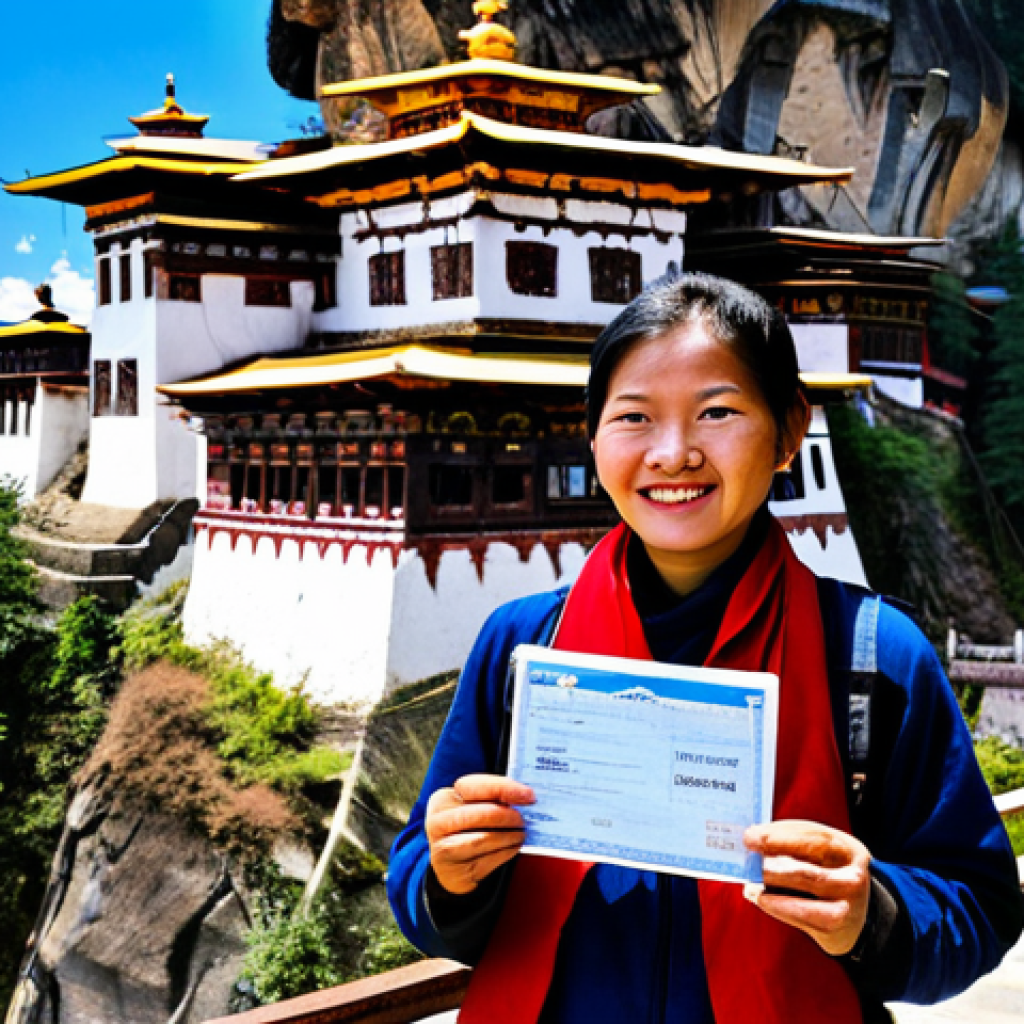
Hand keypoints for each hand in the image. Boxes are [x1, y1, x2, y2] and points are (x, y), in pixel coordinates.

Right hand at [425, 774, 535, 894]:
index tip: (529, 796)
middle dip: (509, 816)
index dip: (504, 788)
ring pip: (485, 838)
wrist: (452, 869)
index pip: (475, 786)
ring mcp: (441, 846)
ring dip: (510, 836)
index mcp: (444, 798)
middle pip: (482, 813)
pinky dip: (505, 852)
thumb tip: (526, 795)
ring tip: (521, 834)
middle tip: (524, 820)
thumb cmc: (467, 832)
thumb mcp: (473, 810)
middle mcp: (438, 820)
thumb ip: (492, 799)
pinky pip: (486, 859)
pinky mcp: (451, 868)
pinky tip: (512, 848)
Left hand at [743, 820, 871, 955]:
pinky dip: (776, 903)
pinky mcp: (834, 924)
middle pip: (811, 860)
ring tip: (751, 873)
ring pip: (806, 883)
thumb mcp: (820, 856)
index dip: (782, 835)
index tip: (752, 834)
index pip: (815, 837)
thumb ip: (792, 842)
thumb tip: (754, 837)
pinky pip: (800, 912)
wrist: (853, 922)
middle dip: (775, 854)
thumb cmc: (827, 877)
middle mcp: (854, 875)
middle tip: (748, 850)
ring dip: (773, 877)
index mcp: (850, 850)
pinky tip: (759, 897)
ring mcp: (847, 903)